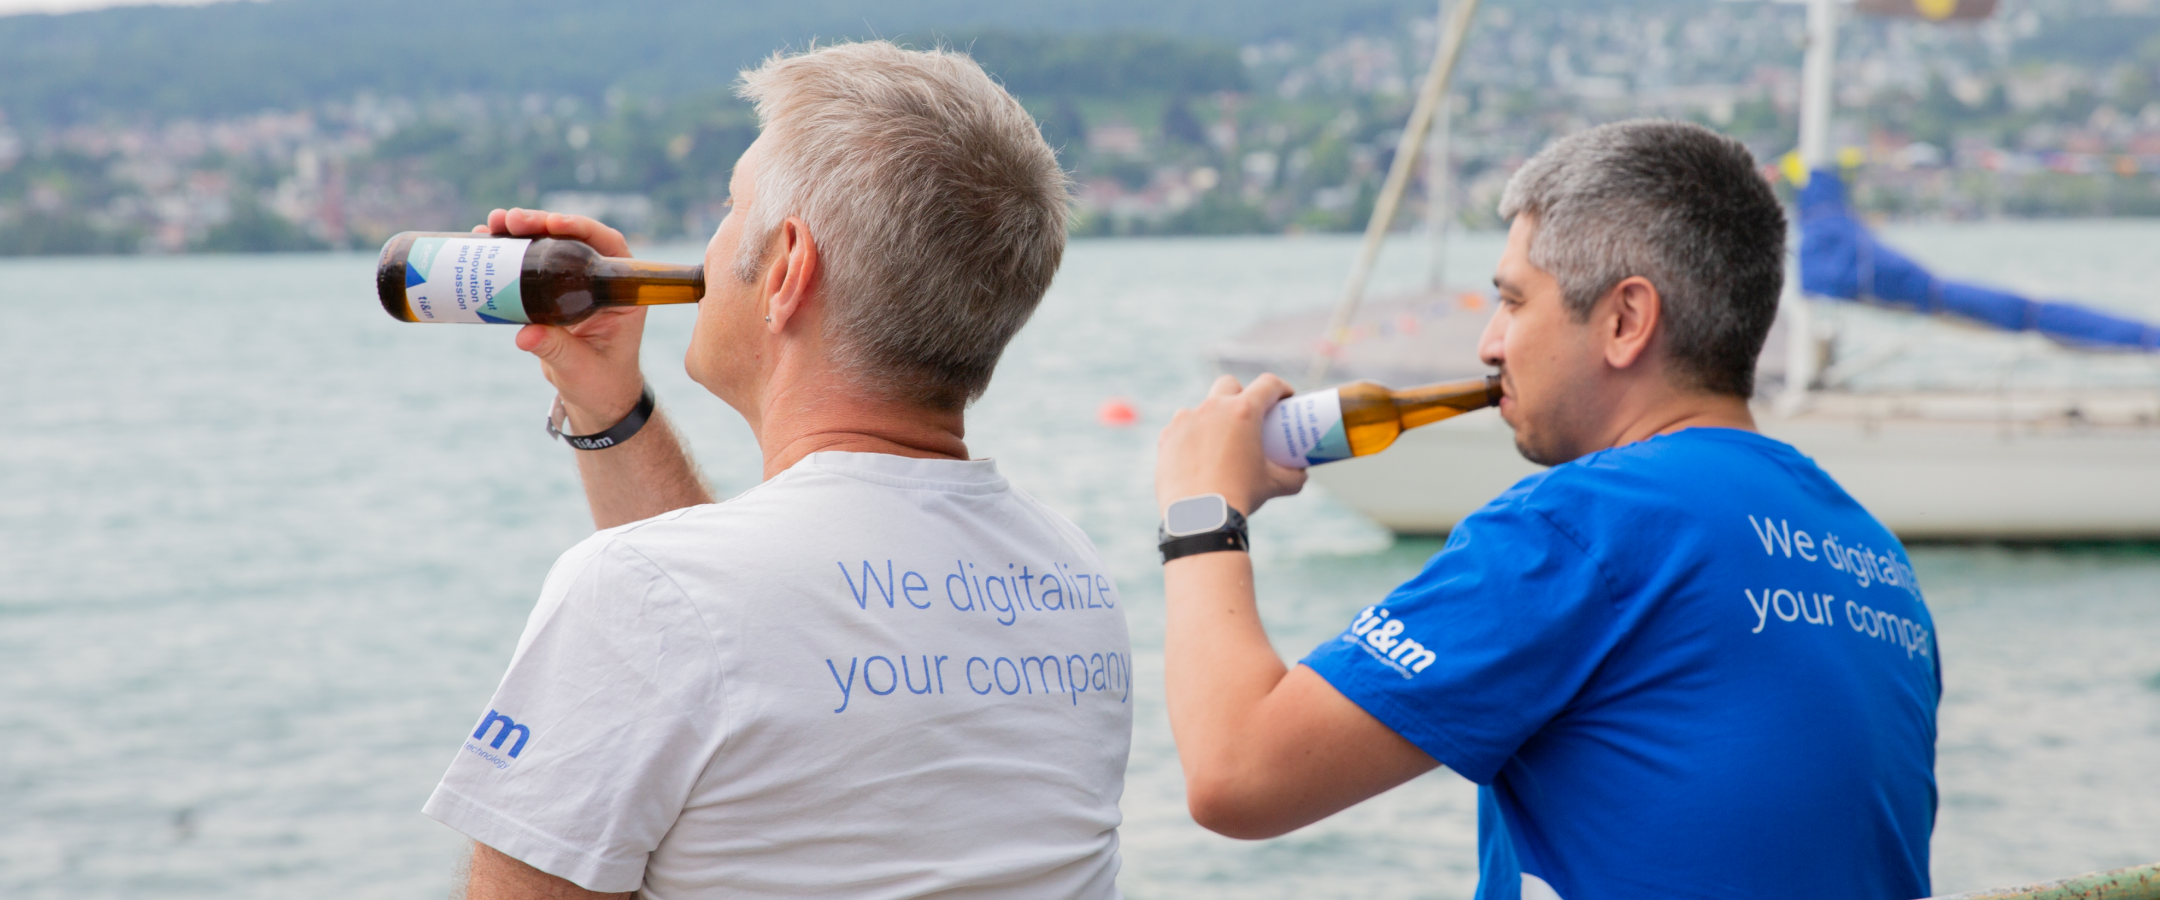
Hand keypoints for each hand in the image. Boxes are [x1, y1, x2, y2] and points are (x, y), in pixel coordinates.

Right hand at [476, 208, 646, 431]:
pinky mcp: (553, 293)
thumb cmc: (601, 384)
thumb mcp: (580, 368)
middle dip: (540, 224)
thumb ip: (556, 351)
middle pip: (573, 239)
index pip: (608, 245)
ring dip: (520, 232)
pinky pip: (532, 265)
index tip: (553, 224)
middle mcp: (601, 281)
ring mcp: (576, 284)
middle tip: (509, 221)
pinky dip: (509, 253)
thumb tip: (525, 335)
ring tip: (490, 226)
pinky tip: (484, 242)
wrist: (594, 397)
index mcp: (623, 292)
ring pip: (550, 246)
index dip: (581, 227)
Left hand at [1156, 374, 1307, 516]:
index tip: (1285, 399)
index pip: (1268, 384)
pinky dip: (1191, 437)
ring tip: (1219, 441)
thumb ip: (1293, 477)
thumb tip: (1301, 474)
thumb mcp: (1274, 486)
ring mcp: (1186, 420)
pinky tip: (1196, 455)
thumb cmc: (1239, 496)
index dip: (1281, 388)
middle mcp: (1213, 408)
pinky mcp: (1167, 436)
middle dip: (1240, 393)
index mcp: (1243, 412)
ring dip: (1212, 417)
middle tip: (1248, 415)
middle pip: (1229, 384)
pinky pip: (1181, 429)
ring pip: (1201, 408)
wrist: (1198, 516)